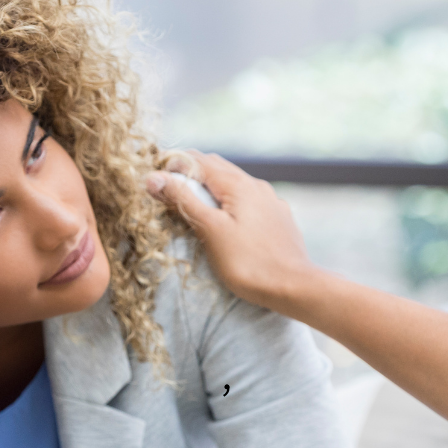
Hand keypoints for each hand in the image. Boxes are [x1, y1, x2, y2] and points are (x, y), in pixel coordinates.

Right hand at [146, 152, 316, 309]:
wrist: (293, 287)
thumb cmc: (248, 262)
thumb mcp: (210, 229)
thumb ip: (183, 200)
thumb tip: (154, 177)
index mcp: (238, 184)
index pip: (198, 160)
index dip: (173, 163)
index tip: (154, 175)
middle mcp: (257, 186)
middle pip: (217, 168)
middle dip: (191, 172)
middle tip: (168, 186)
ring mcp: (271, 202)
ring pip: (235, 184)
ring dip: (211, 187)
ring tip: (193, 202)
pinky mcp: (278, 219)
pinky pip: (249, 201)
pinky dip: (230, 201)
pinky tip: (226, 218)